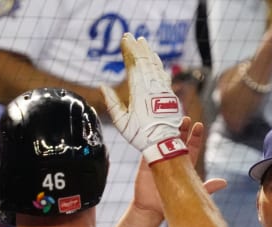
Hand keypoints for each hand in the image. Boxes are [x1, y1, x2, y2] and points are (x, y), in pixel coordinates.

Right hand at [101, 33, 185, 164]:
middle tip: (131, 36)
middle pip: (144, 62)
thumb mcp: (122, 122)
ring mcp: (162, 90)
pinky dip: (158, 64)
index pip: (133, 65)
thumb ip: (112, 103)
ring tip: (142, 42)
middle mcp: (152, 88)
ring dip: (148, 52)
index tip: (124, 40)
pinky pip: (163, 74)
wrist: (164, 144)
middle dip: (137, 47)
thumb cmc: (140, 135)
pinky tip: (155, 59)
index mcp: (138, 92)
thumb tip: (102, 86)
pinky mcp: (169, 94)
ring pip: (155, 66)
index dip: (128, 51)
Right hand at [131, 117, 225, 216]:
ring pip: (163, 139)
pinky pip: (148, 146)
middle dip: (182, 128)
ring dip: (166, 129)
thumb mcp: (191, 193)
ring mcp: (159, 158)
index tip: (199, 126)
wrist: (151, 209)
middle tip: (185, 119)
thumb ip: (207, 187)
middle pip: (178, 139)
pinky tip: (152, 128)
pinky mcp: (147, 161)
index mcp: (185, 164)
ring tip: (169, 120)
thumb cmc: (171, 202)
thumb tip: (224, 182)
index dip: (196, 136)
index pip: (192, 146)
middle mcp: (172, 158)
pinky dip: (150, 137)